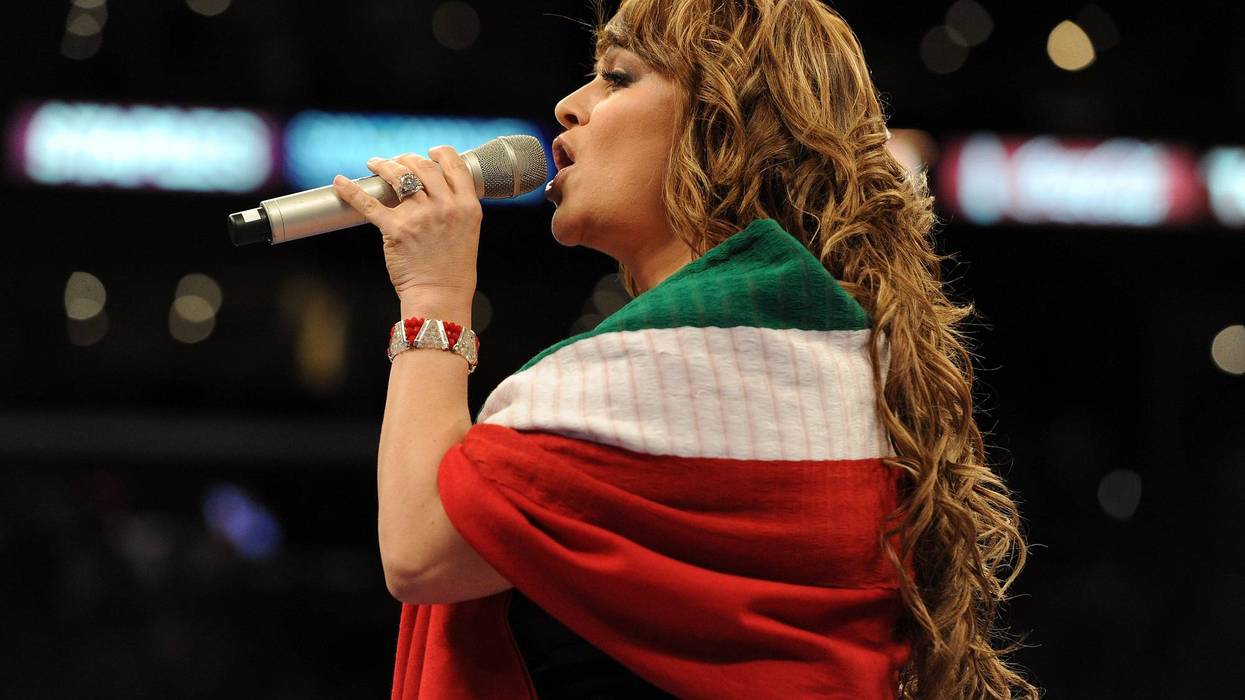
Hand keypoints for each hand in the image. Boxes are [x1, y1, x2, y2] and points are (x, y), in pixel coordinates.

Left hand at [332, 147, 481, 306]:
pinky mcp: (396, 229)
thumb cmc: (454, 270)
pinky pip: (368, 203)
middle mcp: (445, 206)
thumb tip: (433, 191)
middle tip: (396, 162)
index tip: (431, 152)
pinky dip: (351, 191)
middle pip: (422, 166)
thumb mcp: (468, 232)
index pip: (454, 165)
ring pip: (397, 176)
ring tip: (374, 164)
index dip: (440, 153)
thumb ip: (455, 209)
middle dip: (406, 159)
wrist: (440, 296)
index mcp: (466, 206)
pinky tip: (340, 182)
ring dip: (384, 165)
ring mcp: (420, 216)